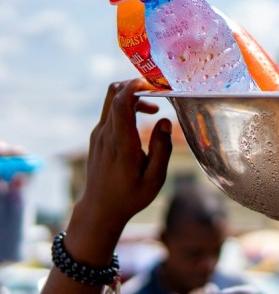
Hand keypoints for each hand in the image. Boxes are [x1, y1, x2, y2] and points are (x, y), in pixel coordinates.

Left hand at [74, 78, 172, 237]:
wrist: (100, 209)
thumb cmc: (130, 196)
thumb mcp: (155, 178)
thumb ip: (162, 149)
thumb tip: (165, 121)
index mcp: (121, 142)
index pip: (120, 101)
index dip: (136, 85)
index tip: (155, 84)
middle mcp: (106, 134)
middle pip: (113, 92)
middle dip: (135, 85)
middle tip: (157, 92)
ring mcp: (99, 134)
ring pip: (112, 100)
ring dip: (133, 97)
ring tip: (154, 109)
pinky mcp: (98, 137)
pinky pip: (111, 112)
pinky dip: (127, 107)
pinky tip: (143, 121)